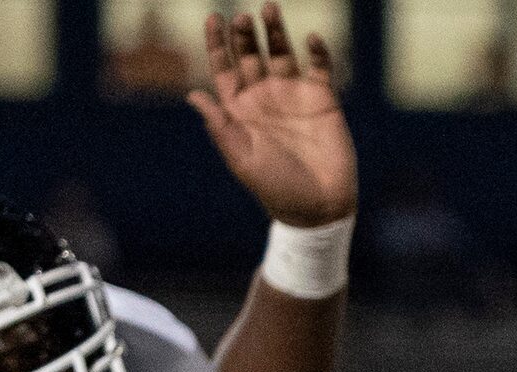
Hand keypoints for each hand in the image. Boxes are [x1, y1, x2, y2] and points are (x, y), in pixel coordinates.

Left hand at [189, 6, 356, 229]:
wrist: (320, 207)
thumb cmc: (276, 188)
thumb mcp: (242, 158)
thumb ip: (220, 126)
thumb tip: (193, 94)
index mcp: (239, 108)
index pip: (224, 67)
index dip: (216, 43)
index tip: (213, 19)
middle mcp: (264, 96)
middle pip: (250, 53)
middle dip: (244, 33)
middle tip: (243, 18)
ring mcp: (294, 95)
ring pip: (282, 52)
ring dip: (276, 30)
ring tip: (270, 9)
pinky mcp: (323, 100)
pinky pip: (320, 67)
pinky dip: (318, 51)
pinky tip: (312, 39)